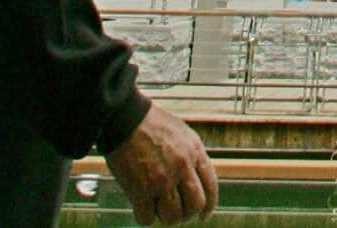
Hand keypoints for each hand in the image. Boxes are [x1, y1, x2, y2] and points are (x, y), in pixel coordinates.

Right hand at [106, 103, 218, 222]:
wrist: (126, 119)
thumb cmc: (152, 125)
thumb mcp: (182, 134)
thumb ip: (192, 157)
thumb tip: (196, 182)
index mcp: (194, 151)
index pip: (211, 186)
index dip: (209, 206)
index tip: (203, 215)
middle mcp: (181, 167)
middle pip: (195, 206)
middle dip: (188, 214)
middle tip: (178, 213)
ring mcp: (161, 180)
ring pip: (172, 217)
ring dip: (166, 218)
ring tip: (159, 209)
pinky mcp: (140, 190)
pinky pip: (147, 219)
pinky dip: (146, 218)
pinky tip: (143, 208)